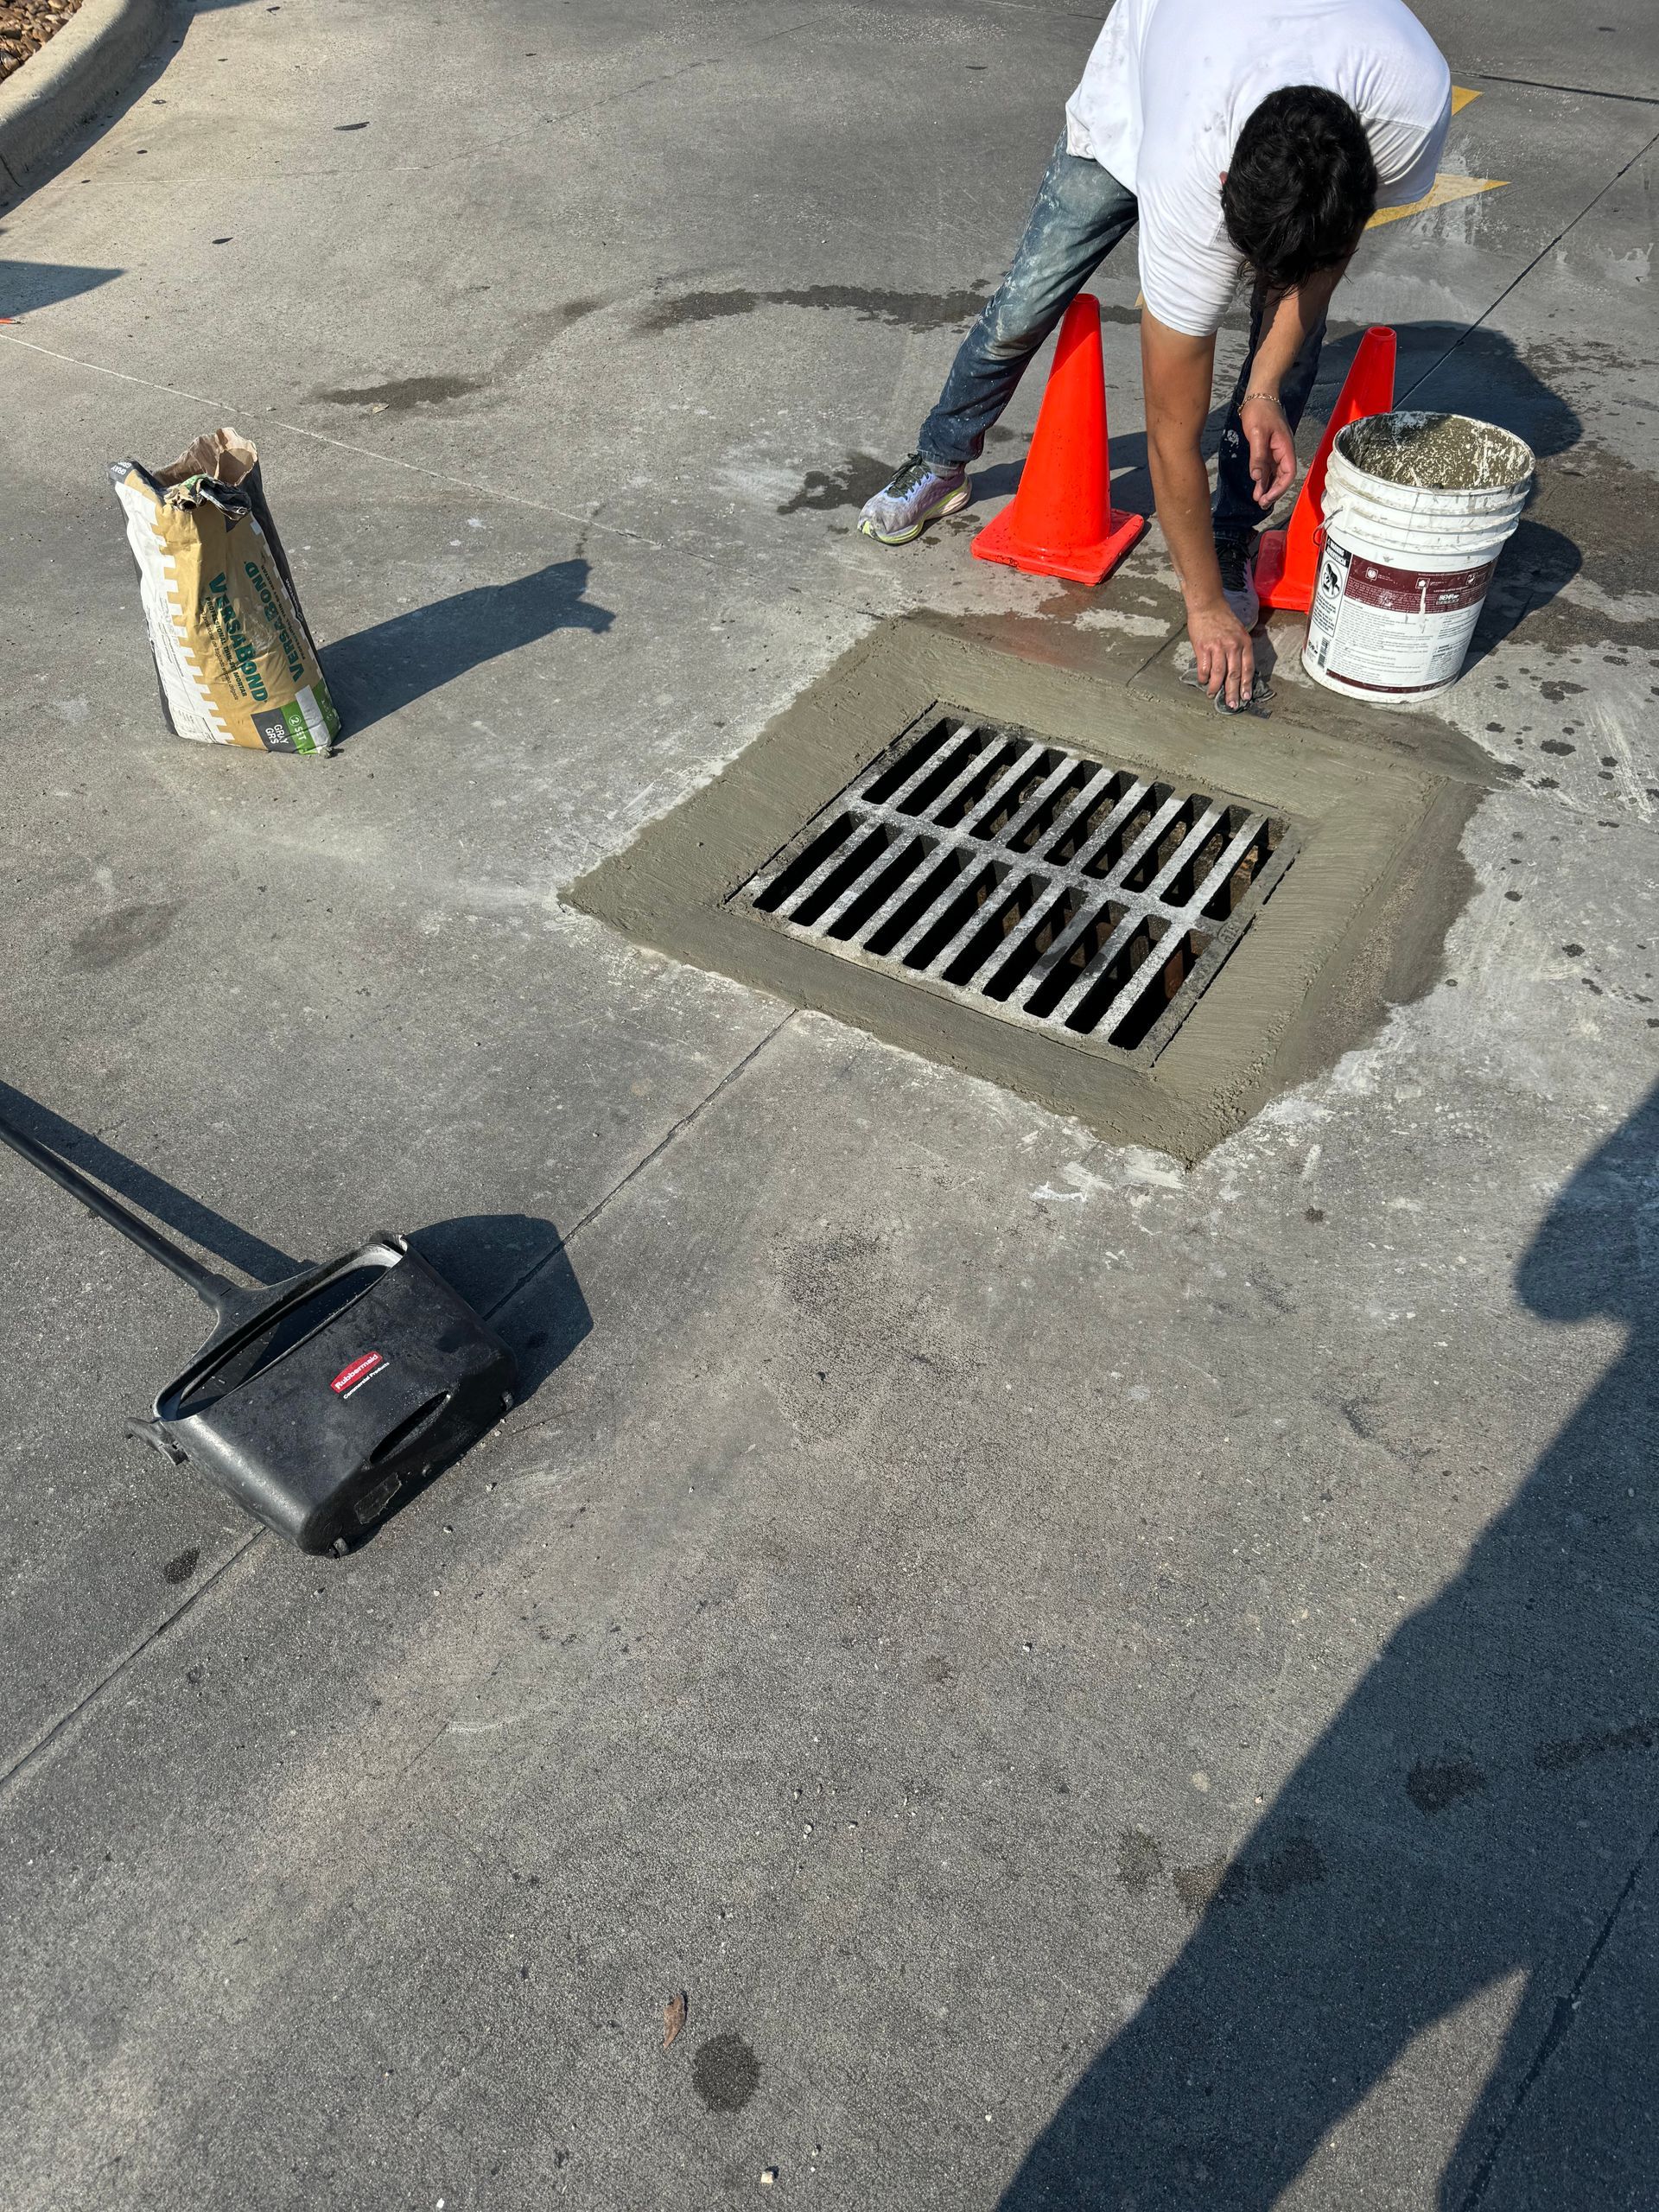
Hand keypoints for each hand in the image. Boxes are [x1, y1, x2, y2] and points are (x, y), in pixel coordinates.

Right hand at [1187, 598, 1254, 710]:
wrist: (1207, 605)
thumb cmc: (1223, 619)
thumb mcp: (1238, 632)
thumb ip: (1239, 650)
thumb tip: (1235, 671)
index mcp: (1244, 643)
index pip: (1247, 668)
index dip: (1246, 685)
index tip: (1245, 697)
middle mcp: (1233, 646)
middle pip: (1234, 674)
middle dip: (1232, 692)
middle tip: (1231, 705)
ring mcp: (1218, 647)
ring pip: (1218, 674)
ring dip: (1215, 687)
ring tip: (1212, 695)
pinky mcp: (1203, 647)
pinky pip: (1204, 668)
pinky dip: (1203, 677)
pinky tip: (1203, 681)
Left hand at [1239, 392, 1295, 508]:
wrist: (1259, 393)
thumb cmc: (1259, 410)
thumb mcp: (1257, 434)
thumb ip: (1258, 456)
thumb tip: (1258, 477)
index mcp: (1285, 447)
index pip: (1288, 473)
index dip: (1279, 488)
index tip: (1267, 497)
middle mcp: (1283, 450)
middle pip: (1283, 476)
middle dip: (1273, 491)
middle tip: (1261, 503)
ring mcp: (1276, 449)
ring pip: (1275, 473)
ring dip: (1267, 486)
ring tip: (1258, 499)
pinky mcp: (1268, 447)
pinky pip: (1268, 466)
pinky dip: (1263, 477)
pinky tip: (1257, 486)